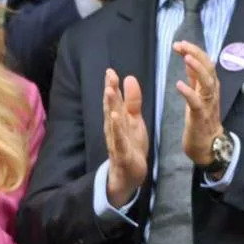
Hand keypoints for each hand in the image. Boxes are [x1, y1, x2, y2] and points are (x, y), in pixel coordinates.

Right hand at [103, 69, 148, 207]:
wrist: (129, 172)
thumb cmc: (131, 144)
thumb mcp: (135, 120)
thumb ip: (132, 101)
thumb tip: (129, 78)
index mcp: (118, 119)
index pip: (114, 100)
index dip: (112, 85)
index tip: (110, 70)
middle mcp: (114, 127)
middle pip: (111, 107)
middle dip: (110, 91)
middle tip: (110, 75)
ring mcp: (116, 140)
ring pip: (113, 121)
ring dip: (110, 106)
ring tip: (109, 91)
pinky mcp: (122, 153)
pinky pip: (118, 139)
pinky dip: (116, 129)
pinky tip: (115, 118)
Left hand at [173, 41, 224, 166]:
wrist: (208, 146)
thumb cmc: (202, 121)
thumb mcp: (199, 95)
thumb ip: (195, 78)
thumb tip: (190, 59)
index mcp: (210, 87)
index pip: (206, 63)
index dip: (195, 51)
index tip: (180, 44)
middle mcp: (212, 94)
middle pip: (209, 69)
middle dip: (196, 55)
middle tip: (182, 45)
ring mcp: (208, 105)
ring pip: (208, 83)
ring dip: (198, 69)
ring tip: (186, 58)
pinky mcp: (201, 117)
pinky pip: (196, 103)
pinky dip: (189, 93)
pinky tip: (179, 85)